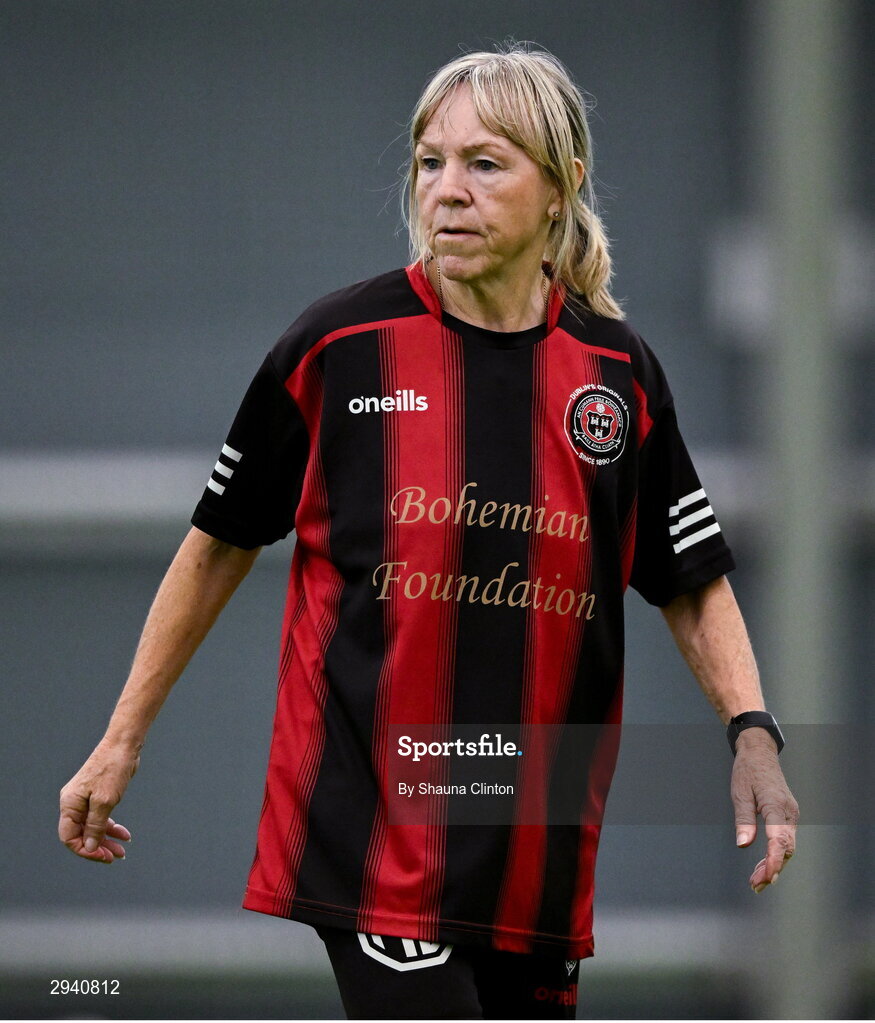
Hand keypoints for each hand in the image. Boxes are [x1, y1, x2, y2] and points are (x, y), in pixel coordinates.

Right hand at [59, 743, 138, 862]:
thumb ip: (95, 826)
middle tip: (116, 856)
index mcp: (69, 804)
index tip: (104, 856)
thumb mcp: (104, 801)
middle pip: (82, 834)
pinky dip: (112, 827)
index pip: (69, 837)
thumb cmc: (112, 769)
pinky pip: (101, 817)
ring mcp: (85, 800)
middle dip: (98, 847)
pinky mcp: (97, 796)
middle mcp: (74, 803)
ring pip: (93, 827)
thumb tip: (89, 847)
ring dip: (107, 839)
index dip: (85, 850)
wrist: (123, 745)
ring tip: (123, 849)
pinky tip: (124, 834)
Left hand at [731, 729, 798, 891]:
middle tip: (754, 885)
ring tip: (757, 880)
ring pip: (786, 847)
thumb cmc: (747, 771)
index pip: (778, 840)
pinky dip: (775, 854)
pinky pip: (785, 840)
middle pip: (785, 849)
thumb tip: (743, 845)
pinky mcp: (787, 815)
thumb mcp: (739, 793)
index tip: (766, 878)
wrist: (759, 753)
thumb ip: (743, 820)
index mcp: (775, 804)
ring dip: (774, 865)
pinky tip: (764, 865)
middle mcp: (788, 812)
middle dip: (772, 869)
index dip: (773, 861)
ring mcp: (790, 814)